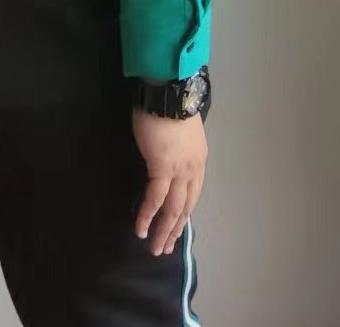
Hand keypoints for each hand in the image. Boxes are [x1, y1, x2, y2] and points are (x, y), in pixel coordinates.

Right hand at [132, 108, 207, 256]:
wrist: (168, 91)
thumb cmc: (169, 107)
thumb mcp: (180, 133)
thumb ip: (177, 150)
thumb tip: (167, 160)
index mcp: (199, 160)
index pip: (193, 194)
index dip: (184, 214)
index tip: (176, 228)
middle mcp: (194, 168)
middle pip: (186, 207)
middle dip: (175, 230)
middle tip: (165, 248)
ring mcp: (180, 169)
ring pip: (173, 208)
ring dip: (163, 230)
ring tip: (154, 248)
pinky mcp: (162, 167)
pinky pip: (155, 198)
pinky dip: (148, 215)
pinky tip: (141, 229)